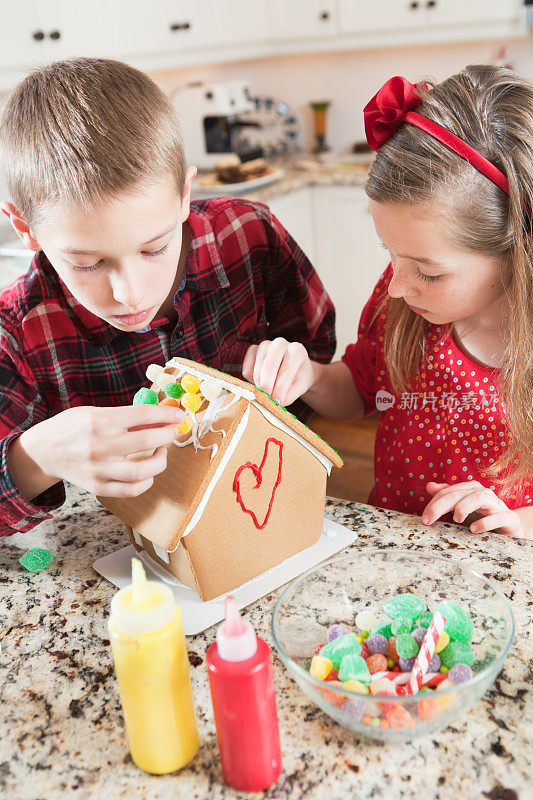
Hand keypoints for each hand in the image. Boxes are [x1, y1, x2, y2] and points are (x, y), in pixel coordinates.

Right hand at [26, 404, 184, 498]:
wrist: (45, 450)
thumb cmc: (73, 427)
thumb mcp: (96, 412)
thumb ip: (127, 417)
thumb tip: (162, 417)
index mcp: (100, 421)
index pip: (143, 415)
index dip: (166, 414)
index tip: (179, 415)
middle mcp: (100, 446)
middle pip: (148, 440)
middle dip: (168, 435)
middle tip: (172, 431)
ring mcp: (99, 470)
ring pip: (143, 471)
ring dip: (161, 461)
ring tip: (161, 452)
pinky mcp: (97, 487)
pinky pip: (131, 490)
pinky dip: (146, 482)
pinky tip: (149, 472)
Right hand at [242, 338, 314, 406]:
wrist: (295, 368)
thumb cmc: (298, 377)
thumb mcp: (300, 387)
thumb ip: (290, 395)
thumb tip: (274, 402)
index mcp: (296, 350)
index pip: (285, 371)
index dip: (280, 389)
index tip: (278, 403)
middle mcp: (280, 343)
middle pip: (268, 367)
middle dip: (267, 387)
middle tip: (267, 401)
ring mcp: (264, 345)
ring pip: (256, 370)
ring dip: (259, 385)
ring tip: (268, 392)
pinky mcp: (252, 350)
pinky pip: (247, 370)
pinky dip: (251, 381)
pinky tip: (261, 383)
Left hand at [422, 480, 522, 537]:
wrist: (510, 528)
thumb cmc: (483, 516)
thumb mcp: (462, 507)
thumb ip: (447, 497)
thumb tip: (429, 486)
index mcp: (471, 489)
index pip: (448, 492)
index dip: (433, 503)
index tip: (424, 519)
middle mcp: (483, 493)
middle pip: (459, 493)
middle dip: (440, 506)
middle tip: (429, 520)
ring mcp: (497, 505)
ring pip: (479, 497)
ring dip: (464, 507)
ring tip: (456, 519)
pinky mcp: (508, 518)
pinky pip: (498, 517)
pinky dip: (485, 522)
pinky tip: (474, 530)